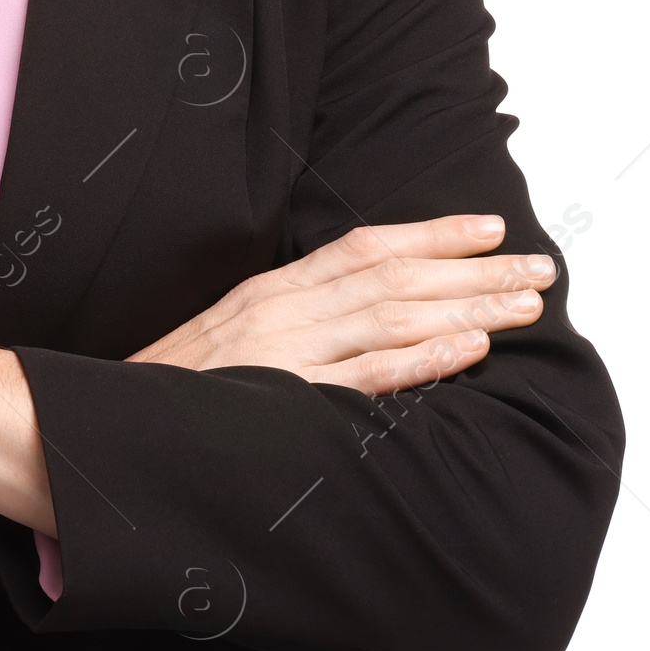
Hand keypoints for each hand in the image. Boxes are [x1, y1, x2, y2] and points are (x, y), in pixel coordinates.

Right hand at [128, 214, 553, 395]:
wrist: (110, 421)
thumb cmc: (175, 387)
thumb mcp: (232, 334)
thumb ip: (291, 318)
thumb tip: (359, 311)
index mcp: (271, 290)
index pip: (366, 247)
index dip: (432, 234)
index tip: (489, 229)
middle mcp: (284, 311)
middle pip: (395, 277)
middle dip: (473, 270)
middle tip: (539, 268)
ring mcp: (288, 355)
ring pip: (394, 318)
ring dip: (468, 308)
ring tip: (526, 306)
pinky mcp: (288, 400)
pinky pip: (368, 377)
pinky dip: (424, 359)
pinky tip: (469, 350)